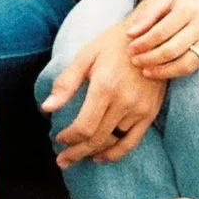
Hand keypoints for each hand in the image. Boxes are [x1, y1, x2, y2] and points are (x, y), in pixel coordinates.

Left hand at [41, 20, 166, 168]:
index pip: (84, 127)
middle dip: (76, 153)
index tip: (59, 139)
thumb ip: (66, 84)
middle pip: (96, 139)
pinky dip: (115, 153)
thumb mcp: (85, 56)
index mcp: (105, 87)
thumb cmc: (113, 44)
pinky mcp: (150, 113)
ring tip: (77, 157)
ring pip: (112, 142)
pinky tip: (101, 156)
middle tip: (62, 161)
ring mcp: (140, 109)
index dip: (69, 138)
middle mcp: (124, 101)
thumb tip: (46, 108)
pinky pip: (132, 142)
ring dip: (92, 153)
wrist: (151, 37)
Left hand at [127, 0, 198, 81]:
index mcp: (187, 9)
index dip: (143, 43)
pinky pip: (194, 65)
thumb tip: (130, 34)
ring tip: (146, 71)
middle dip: (150, 59)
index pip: (161, 32)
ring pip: (185, 63)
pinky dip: (176, 71)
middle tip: (135, 61)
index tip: (130, 49)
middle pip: (172, 50)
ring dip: (163, 71)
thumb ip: (149, 15)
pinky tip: (162, 71)